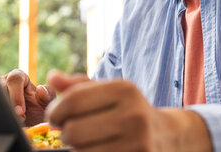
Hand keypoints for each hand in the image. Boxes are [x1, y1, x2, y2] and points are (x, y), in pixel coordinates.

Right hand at [0, 69, 55, 125]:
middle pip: (0, 88)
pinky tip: (5, 125)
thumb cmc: (39, 111)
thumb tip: (40, 89)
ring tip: (14, 124)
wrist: (30, 126)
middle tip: (19, 120)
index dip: (16, 95)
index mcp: (19, 77)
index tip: (21, 112)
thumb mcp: (47, 104)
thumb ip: (48, 95)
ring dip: (2, 113)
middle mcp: (4, 82)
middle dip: (9, 107)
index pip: (14, 79)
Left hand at [45, 71, 212, 151]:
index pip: (73, 101)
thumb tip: (52, 77)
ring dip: (77, 150)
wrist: (168, 136)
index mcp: (125, 90)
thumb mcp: (110, 91)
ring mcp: (138, 143)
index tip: (54, 117)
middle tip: (71, 132)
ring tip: (87, 142)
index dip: (55, 111)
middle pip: (74, 131)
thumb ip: (79, 85)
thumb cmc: (129, 110)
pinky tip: (98, 150)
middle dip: (66, 133)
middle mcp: (134, 115)